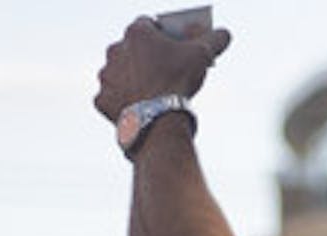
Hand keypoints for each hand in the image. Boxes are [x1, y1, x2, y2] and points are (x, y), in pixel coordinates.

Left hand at [94, 18, 231, 122]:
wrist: (157, 120)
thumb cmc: (177, 82)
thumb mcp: (202, 55)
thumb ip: (214, 39)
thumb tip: (224, 33)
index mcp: (136, 33)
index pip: (150, 24)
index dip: (164, 33)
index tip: (176, 45)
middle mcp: (115, 49)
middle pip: (133, 48)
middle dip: (147, 56)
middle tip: (166, 70)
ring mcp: (106, 75)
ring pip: (121, 72)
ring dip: (133, 77)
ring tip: (152, 91)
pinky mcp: (102, 99)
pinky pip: (113, 96)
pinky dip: (124, 100)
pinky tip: (139, 106)